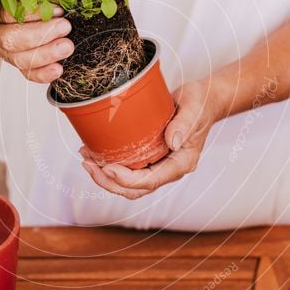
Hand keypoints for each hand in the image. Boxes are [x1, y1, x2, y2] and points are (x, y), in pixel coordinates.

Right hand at [0, 6, 73, 82]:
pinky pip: (27, 73)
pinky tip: (58, 69)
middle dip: (40, 35)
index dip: (33, 13)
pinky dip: (43, 74)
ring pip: (19, 59)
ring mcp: (3, 51)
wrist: (39, 12)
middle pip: (10, 39)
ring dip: (46, 54)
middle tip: (65, 27)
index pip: (7, 14)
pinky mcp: (17, 64)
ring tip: (67, 46)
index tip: (58, 10)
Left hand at [81, 79, 220, 199]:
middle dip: (108, 181)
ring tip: (86, 158)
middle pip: (135, 189)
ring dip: (104, 176)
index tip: (108, 168)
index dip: (126, 180)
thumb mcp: (194, 109)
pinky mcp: (150, 157)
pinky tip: (94, 153)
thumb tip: (171, 143)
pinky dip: (109, 165)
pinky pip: (128, 169)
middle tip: (88, 163)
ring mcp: (159, 165)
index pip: (150, 181)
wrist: (204, 100)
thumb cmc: (201, 103)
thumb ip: (184, 124)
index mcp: (181, 164)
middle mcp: (168, 170)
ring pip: (128, 184)